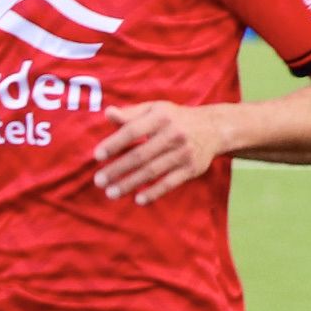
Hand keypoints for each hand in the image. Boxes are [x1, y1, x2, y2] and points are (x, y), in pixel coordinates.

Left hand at [90, 101, 226, 204]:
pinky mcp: (192, 168)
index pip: (133, 131)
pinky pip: (170, 183)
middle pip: (141, 155)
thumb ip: (130, 114)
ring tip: (110, 193)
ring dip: (130, 184)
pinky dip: (154, 192)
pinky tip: (138, 200)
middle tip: (99, 181)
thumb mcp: (155, 109)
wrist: (214, 128)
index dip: (114, 144)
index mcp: (161, 117)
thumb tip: (108, 113)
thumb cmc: (174, 118)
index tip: (97, 156)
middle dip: (117, 169)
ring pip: (153, 171)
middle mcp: (174, 134)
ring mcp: (184, 152)